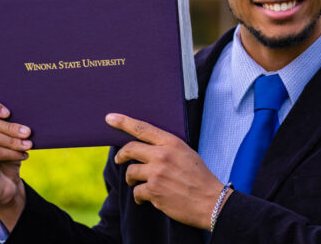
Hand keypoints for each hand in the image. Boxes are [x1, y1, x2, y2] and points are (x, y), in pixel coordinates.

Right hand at [0, 98, 31, 229]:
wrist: (6, 185)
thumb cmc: (7, 157)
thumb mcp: (9, 139)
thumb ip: (9, 125)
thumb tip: (24, 112)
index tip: (9, 112)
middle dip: (10, 127)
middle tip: (29, 132)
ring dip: (13, 140)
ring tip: (29, 144)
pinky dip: (12, 152)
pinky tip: (24, 155)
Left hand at [106, 113, 230, 229]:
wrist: (210, 201)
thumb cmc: (200, 178)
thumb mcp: (187, 154)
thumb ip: (168, 148)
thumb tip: (148, 148)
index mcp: (172, 143)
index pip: (142, 128)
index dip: (123, 122)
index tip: (110, 118)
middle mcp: (162, 155)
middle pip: (130, 149)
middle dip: (121, 155)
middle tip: (119, 159)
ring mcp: (157, 173)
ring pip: (131, 172)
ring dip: (132, 179)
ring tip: (138, 185)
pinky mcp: (154, 191)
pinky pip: (136, 192)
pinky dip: (139, 197)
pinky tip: (146, 200)